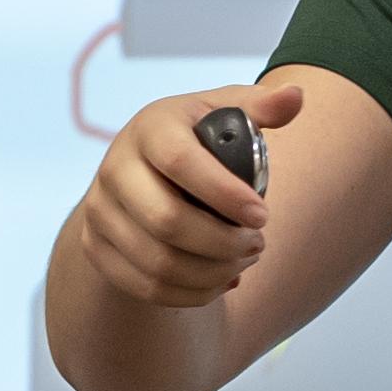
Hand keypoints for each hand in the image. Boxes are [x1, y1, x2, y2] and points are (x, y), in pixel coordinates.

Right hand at [70, 77, 293, 311]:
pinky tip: (220, 281)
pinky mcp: (96, 248)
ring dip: (212, 272)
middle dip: (224, 243)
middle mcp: (115, 168)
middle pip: (167, 222)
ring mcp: (100, 211)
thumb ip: (258, 107)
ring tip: (243, 261)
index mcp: (149, 129)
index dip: (224, 193)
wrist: (131, 174)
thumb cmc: (189, 140)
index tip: (262, 216)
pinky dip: (192, 293)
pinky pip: (146, 287)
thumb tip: (295, 97)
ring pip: (159, 263)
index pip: (181, 162)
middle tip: (258, 244)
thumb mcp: (219, 114)